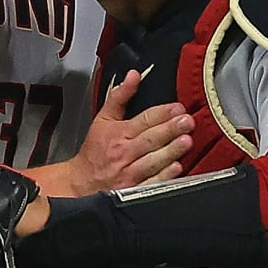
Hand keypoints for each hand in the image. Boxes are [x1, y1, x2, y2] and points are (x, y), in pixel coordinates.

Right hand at [62, 70, 192, 194]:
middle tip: (187, 121)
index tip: (178, 108)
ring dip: (170, 151)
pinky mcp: (133, 191)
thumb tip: (134, 75)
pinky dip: (163, 176)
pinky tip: (176, 168)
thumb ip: (120, 95)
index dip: (162, 113)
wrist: (79, 183)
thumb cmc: (95, 151)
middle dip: (170, 129)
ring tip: (186, 141)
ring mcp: (129, 173)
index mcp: (119, 133)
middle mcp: (124, 152)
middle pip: (150, 139)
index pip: (144, 120)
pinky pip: (150, 183)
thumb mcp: (103, 118)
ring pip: (153, 160)